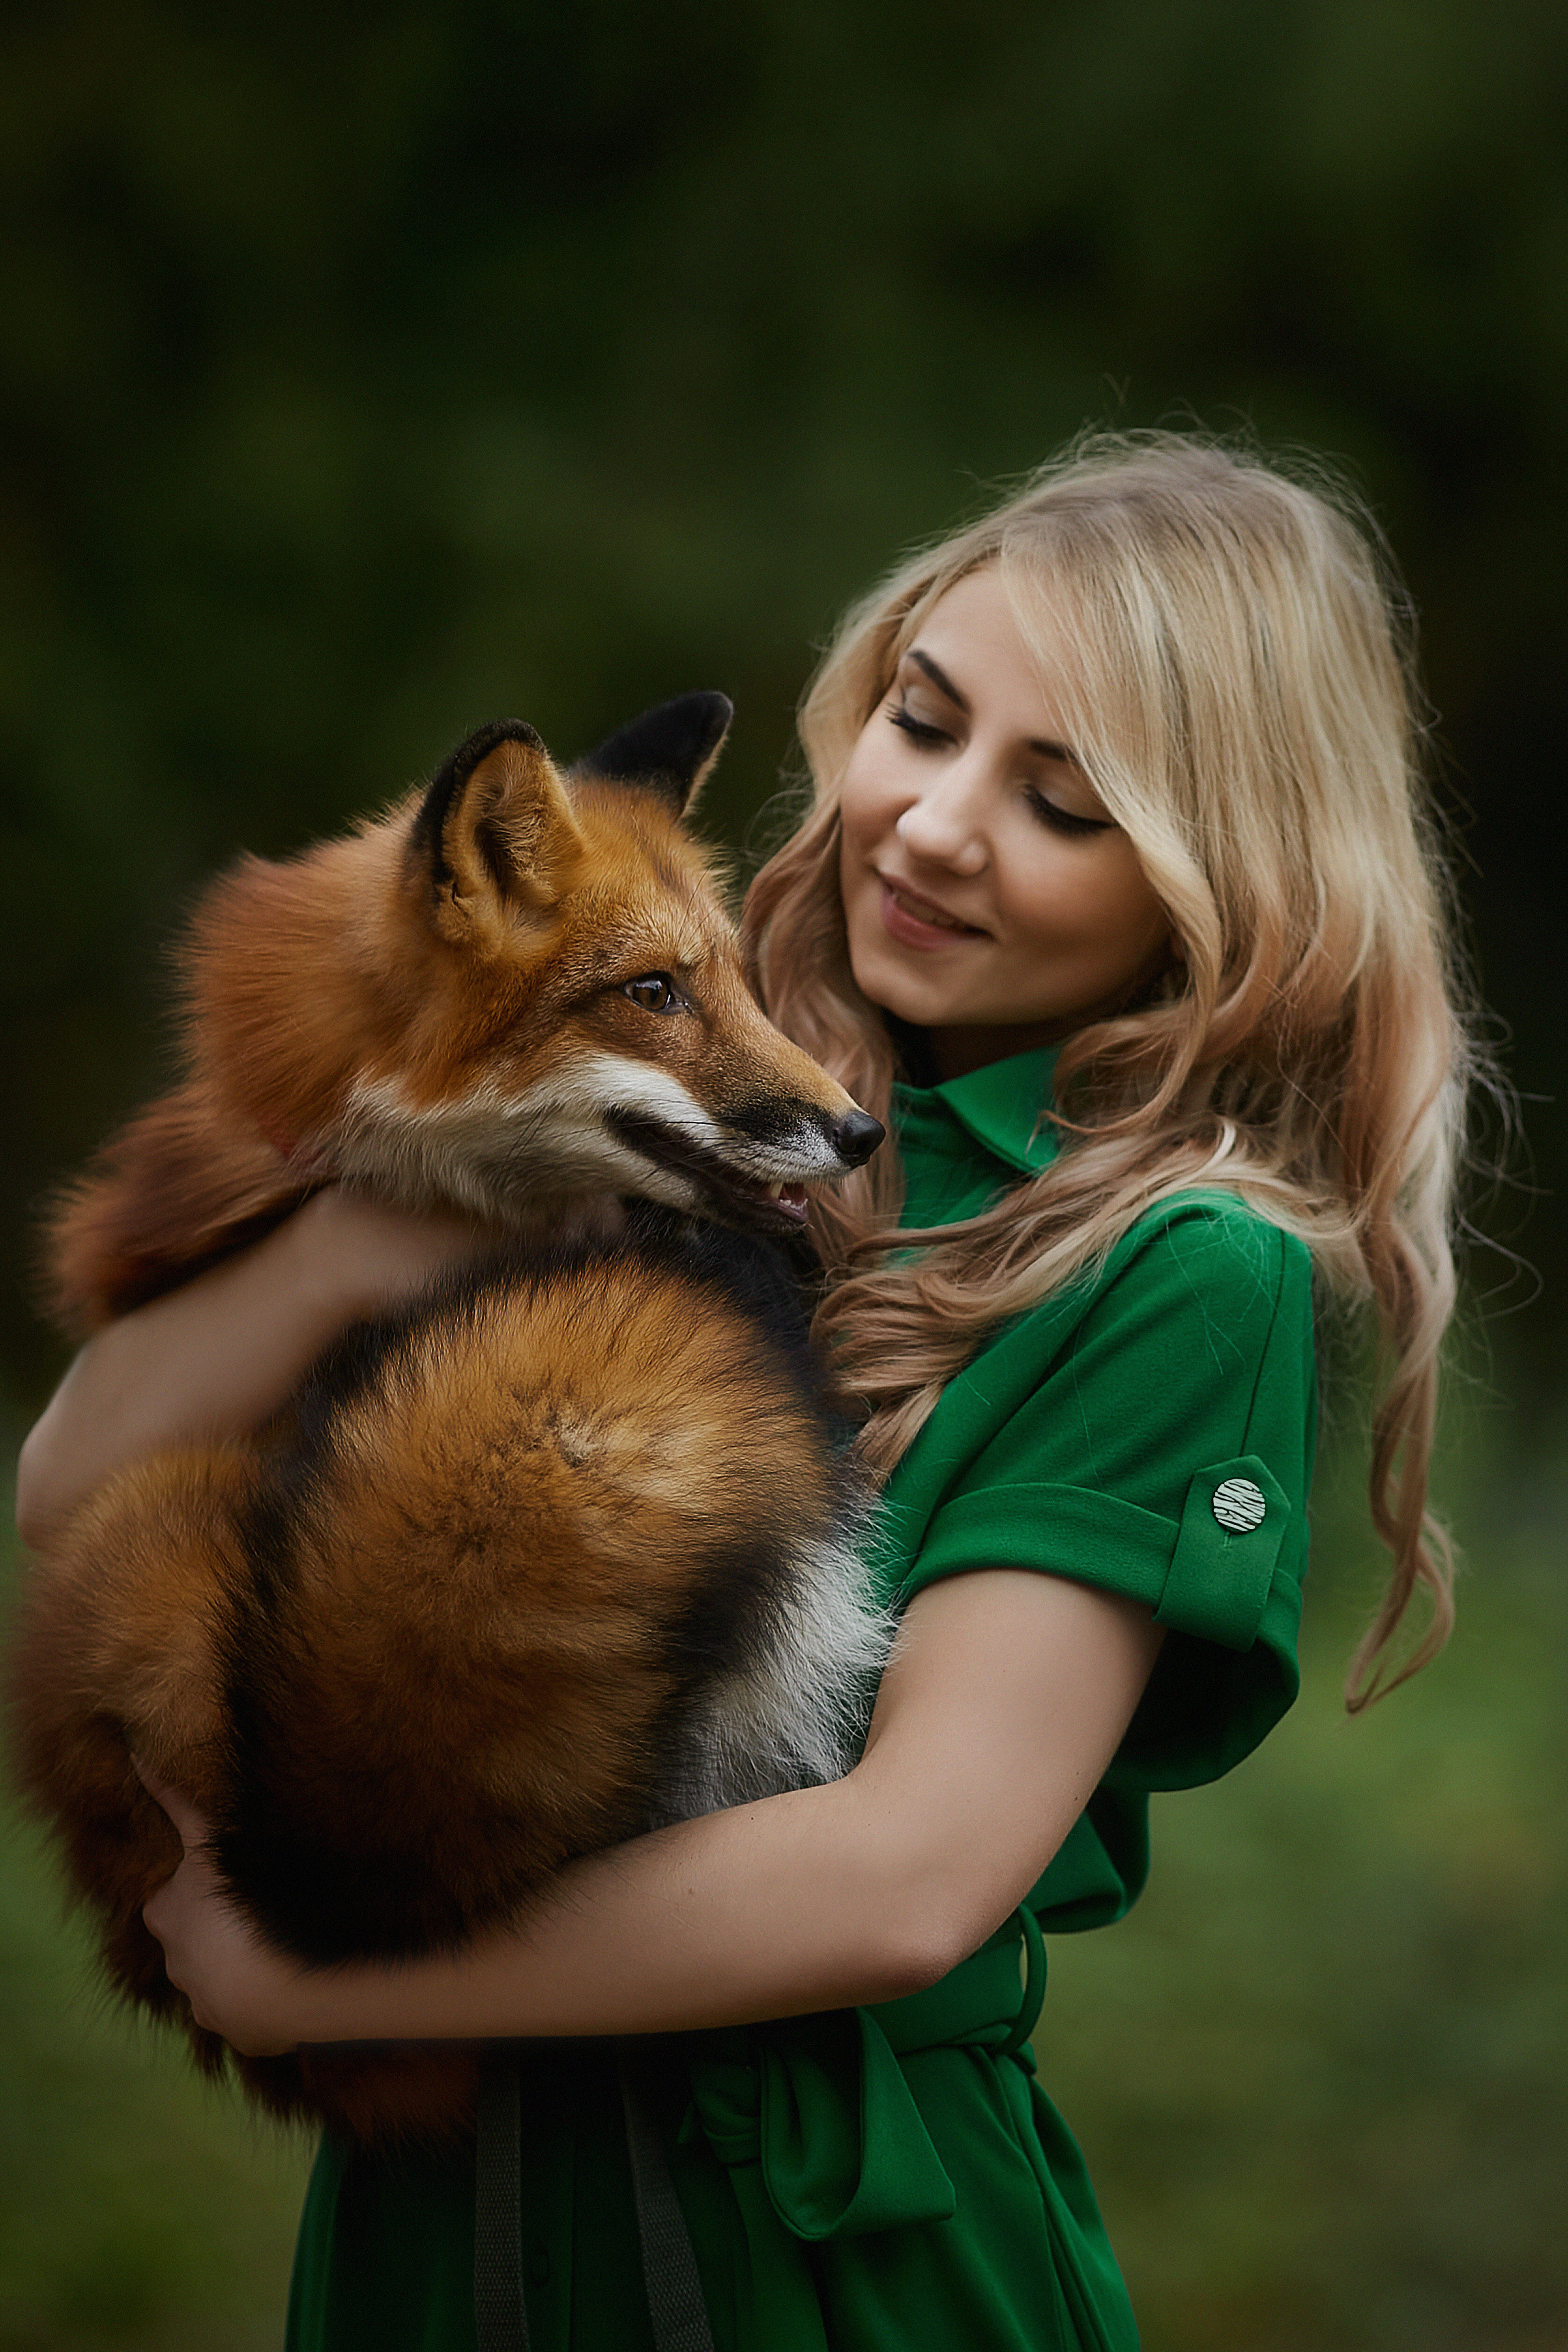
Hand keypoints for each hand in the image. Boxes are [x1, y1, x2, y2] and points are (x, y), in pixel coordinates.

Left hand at [135, 1763, 310, 2057]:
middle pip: (190, 1943)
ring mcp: (204, 2002)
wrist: (270, 1986)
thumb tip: (133, 1752)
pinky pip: (247, 2010)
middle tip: (250, 1911)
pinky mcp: (236, 2031)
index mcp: (167, 1919)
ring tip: (275, 1946)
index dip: (187, 1892)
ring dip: (238, 1967)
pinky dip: (261, 1997)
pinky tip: (289, 1978)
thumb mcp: (206, 1844)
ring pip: (217, 1979)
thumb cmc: (233, 1908)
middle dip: (213, 1932)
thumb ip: (176, 1802)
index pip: (166, 1903)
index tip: (213, 1886)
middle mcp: (177, 1964)